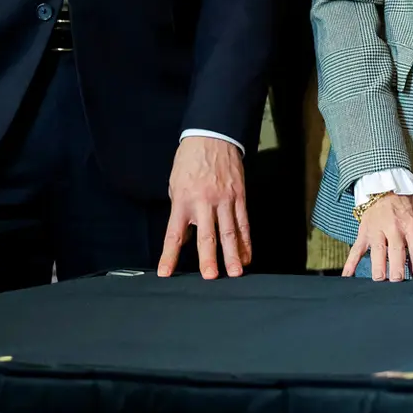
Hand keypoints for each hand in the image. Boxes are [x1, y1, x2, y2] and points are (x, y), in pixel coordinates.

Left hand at [158, 136, 250, 278]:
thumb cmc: (190, 160)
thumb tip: (185, 237)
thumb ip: (180, 212)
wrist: (212, 136)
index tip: (165, 272)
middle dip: (209, 258)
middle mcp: (204, 202)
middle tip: (211, 276)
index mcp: (183, 201)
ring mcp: (224, 199)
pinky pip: (243, 222)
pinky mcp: (239, 196)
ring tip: (237, 271)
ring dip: (233, 254)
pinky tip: (246, 254)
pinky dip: (246, 240)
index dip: (170, 255)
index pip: (174, 234)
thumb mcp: (175, 185)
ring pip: (230, 231)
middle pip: (207, 235)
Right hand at [344, 192, 412, 280]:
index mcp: (410, 226)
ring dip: (378, 266)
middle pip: (396, 250)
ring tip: (379, 279)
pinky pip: (356, 250)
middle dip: (397, 267)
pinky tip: (348, 275)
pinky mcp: (364, 234)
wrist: (385, 189)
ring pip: (377, 251)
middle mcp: (393, 228)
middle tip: (397, 280)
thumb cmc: (404, 208)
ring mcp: (377, 231)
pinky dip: (351, 263)